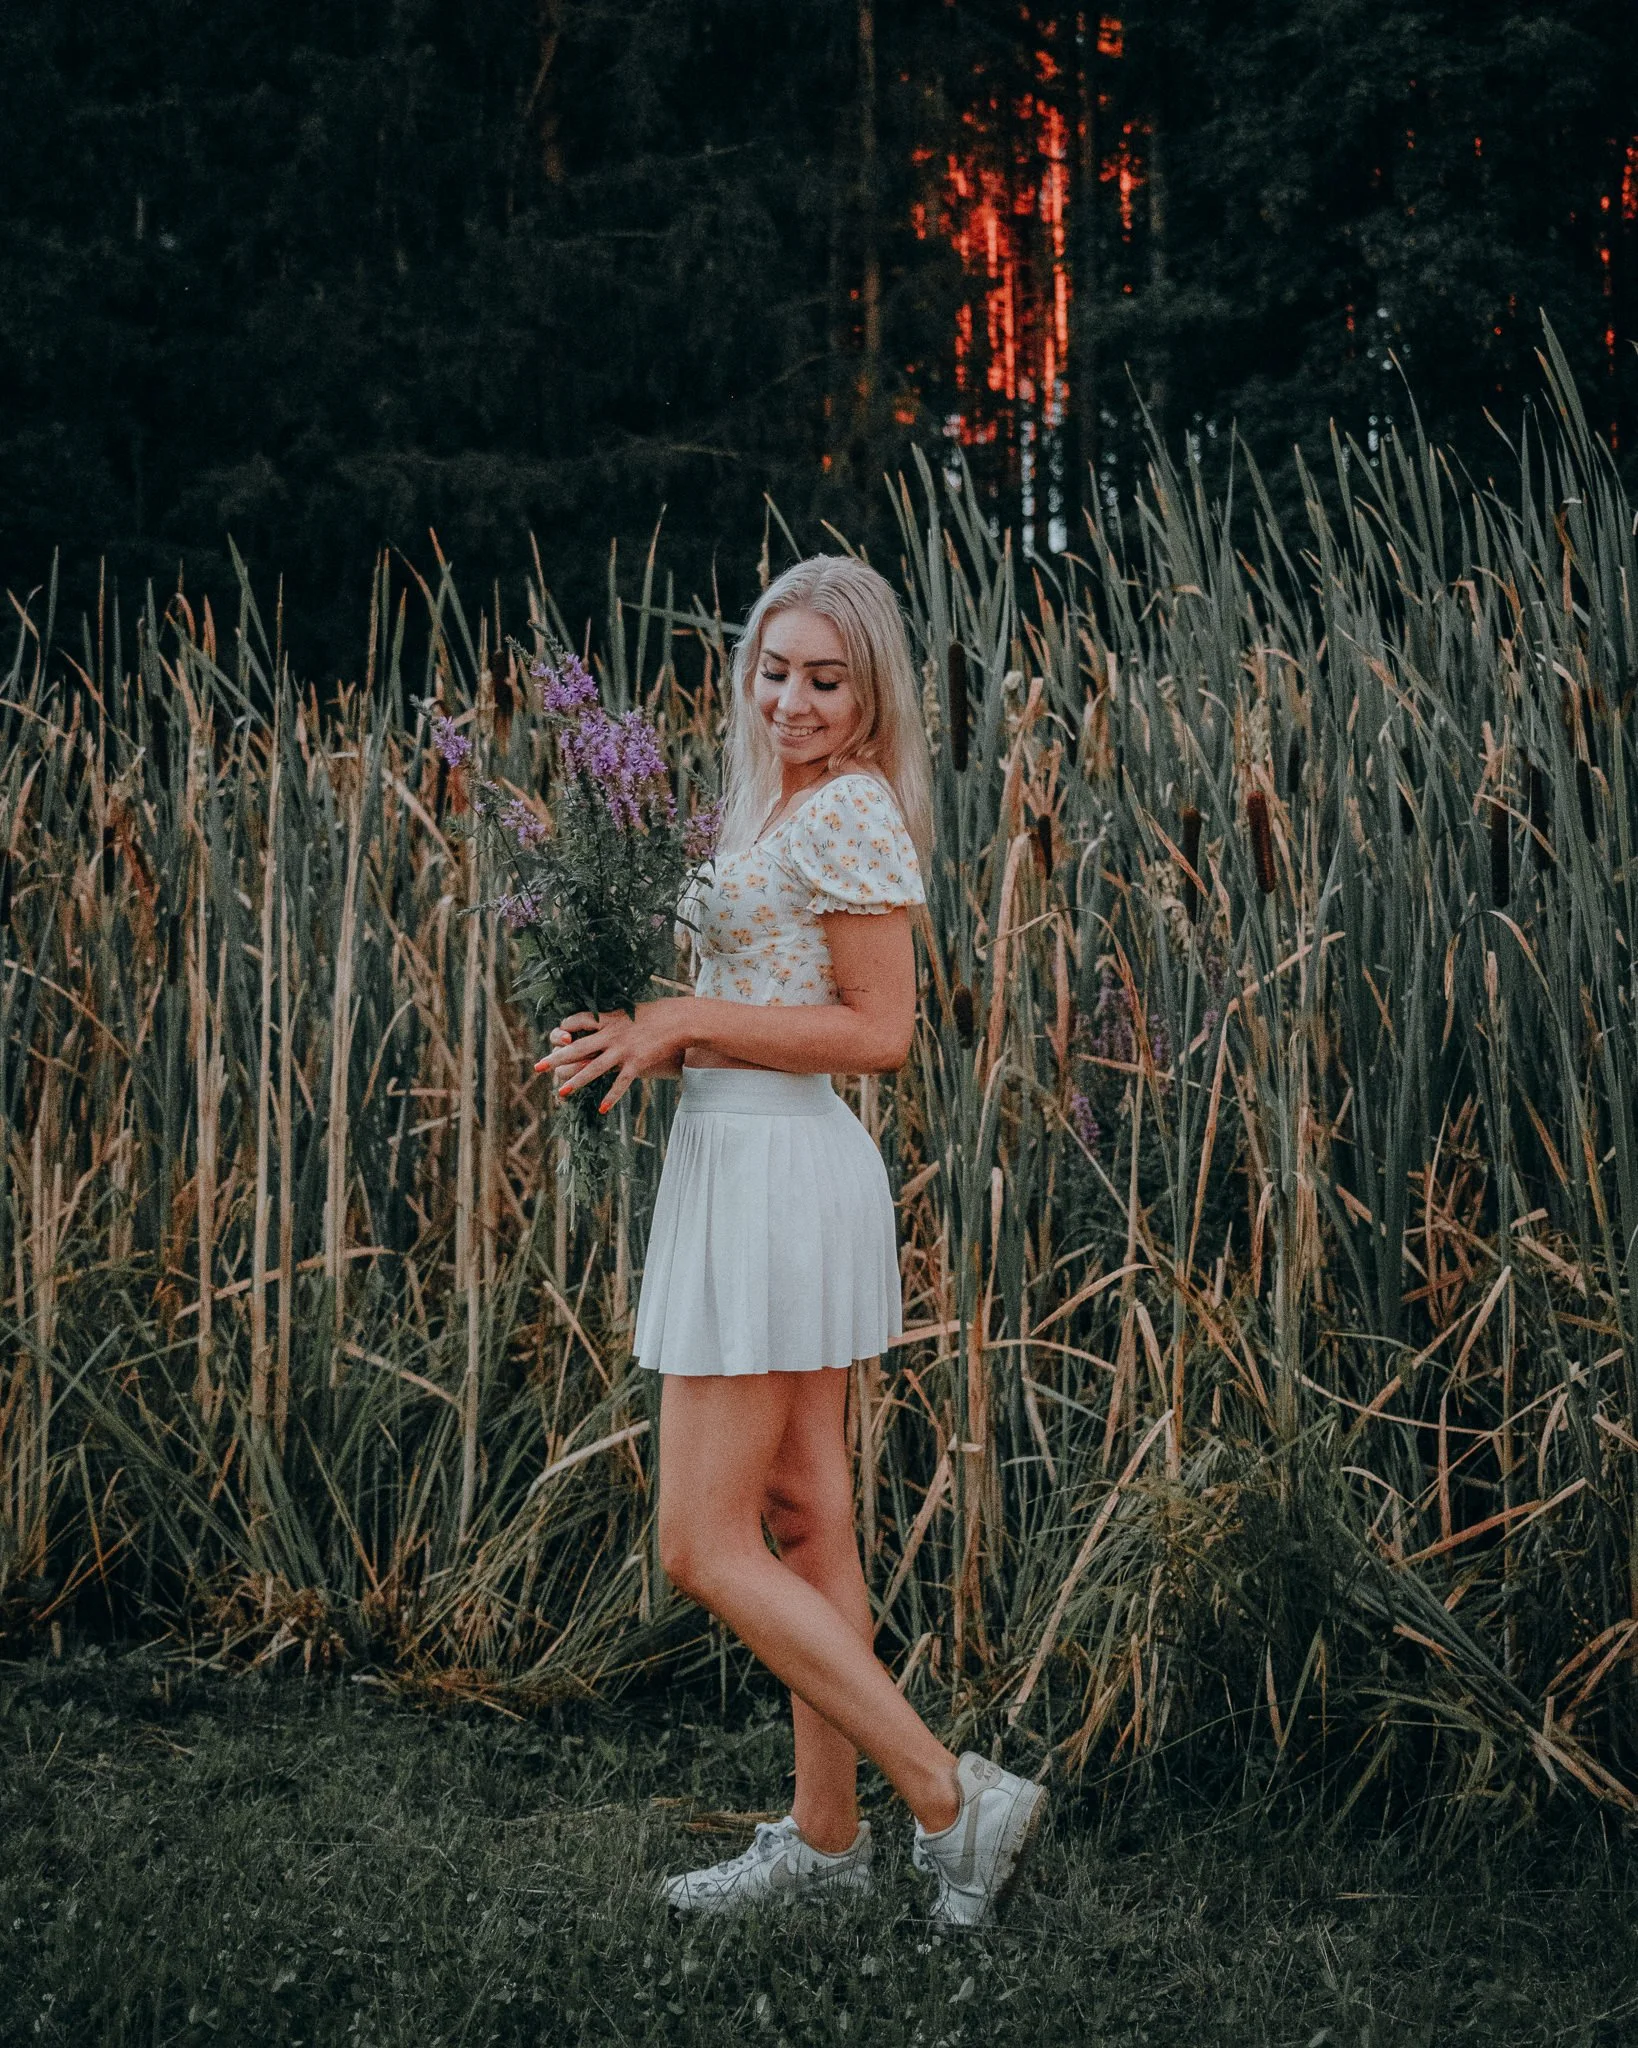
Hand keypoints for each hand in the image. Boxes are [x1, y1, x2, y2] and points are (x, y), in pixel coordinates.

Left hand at [533, 1000, 683, 1113]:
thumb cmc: (660, 1013)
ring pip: (593, 1069)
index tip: (559, 1036)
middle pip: (577, 1047)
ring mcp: (622, 1050)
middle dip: (556, 1057)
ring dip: (575, 1082)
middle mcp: (611, 1034)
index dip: (565, 1028)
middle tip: (538, 1066)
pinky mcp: (636, 1063)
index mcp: (608, 1018)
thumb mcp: (633, 1011)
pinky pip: (619, 1083)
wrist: (680, 1020)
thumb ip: (617, 1018)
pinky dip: (610, 1097)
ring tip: (561, 1093)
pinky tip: (601, 1109)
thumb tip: (608, 1021)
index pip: (577, 1021)